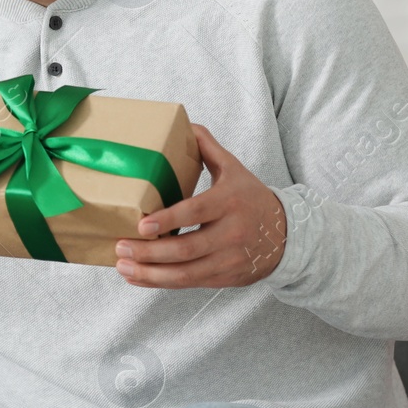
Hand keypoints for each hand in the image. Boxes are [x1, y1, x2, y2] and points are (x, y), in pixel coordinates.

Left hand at [114, 123, 286, 287]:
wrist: (286, 235)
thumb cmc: (251, 198)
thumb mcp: (234, 169)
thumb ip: (208, 147)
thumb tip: (184, 123)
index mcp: (230, 201)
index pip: (196, 212)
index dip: (168, 221)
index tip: (141, 225)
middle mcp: (232, 233)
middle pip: (186, 249)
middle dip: (150, 252)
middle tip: (121, 247)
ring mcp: (229, 259)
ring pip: (186, 273)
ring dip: (150, 273)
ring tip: (123, 267)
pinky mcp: (226, 278)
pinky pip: (190, 284)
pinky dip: (161, 282)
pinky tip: (139, 278)